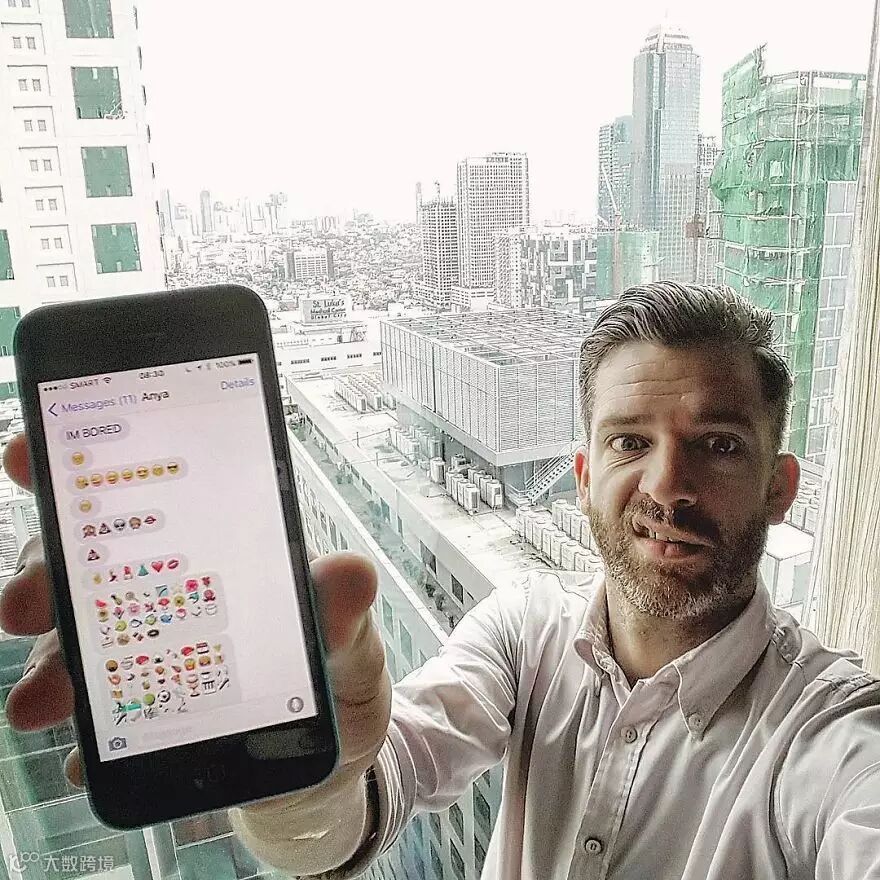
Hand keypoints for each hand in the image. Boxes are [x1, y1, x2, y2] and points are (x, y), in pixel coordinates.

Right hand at [0, 433, 390, 803]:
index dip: (80, 465)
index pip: (142, 495)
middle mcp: (167, 593)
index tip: (29, 453)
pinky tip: (91, 759)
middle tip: (25, 606)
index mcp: (215, 550)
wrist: (330, 759)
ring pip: (76, 642)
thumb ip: (344, 612)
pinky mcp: (142, 720)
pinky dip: (89, 740)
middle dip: (42, 578)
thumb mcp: (351, 642)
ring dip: (48, 666)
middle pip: (87, 566)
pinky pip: (101, 723)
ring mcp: (147, 655)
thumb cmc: (337, 677)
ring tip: (43, 701)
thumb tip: (352, 574)